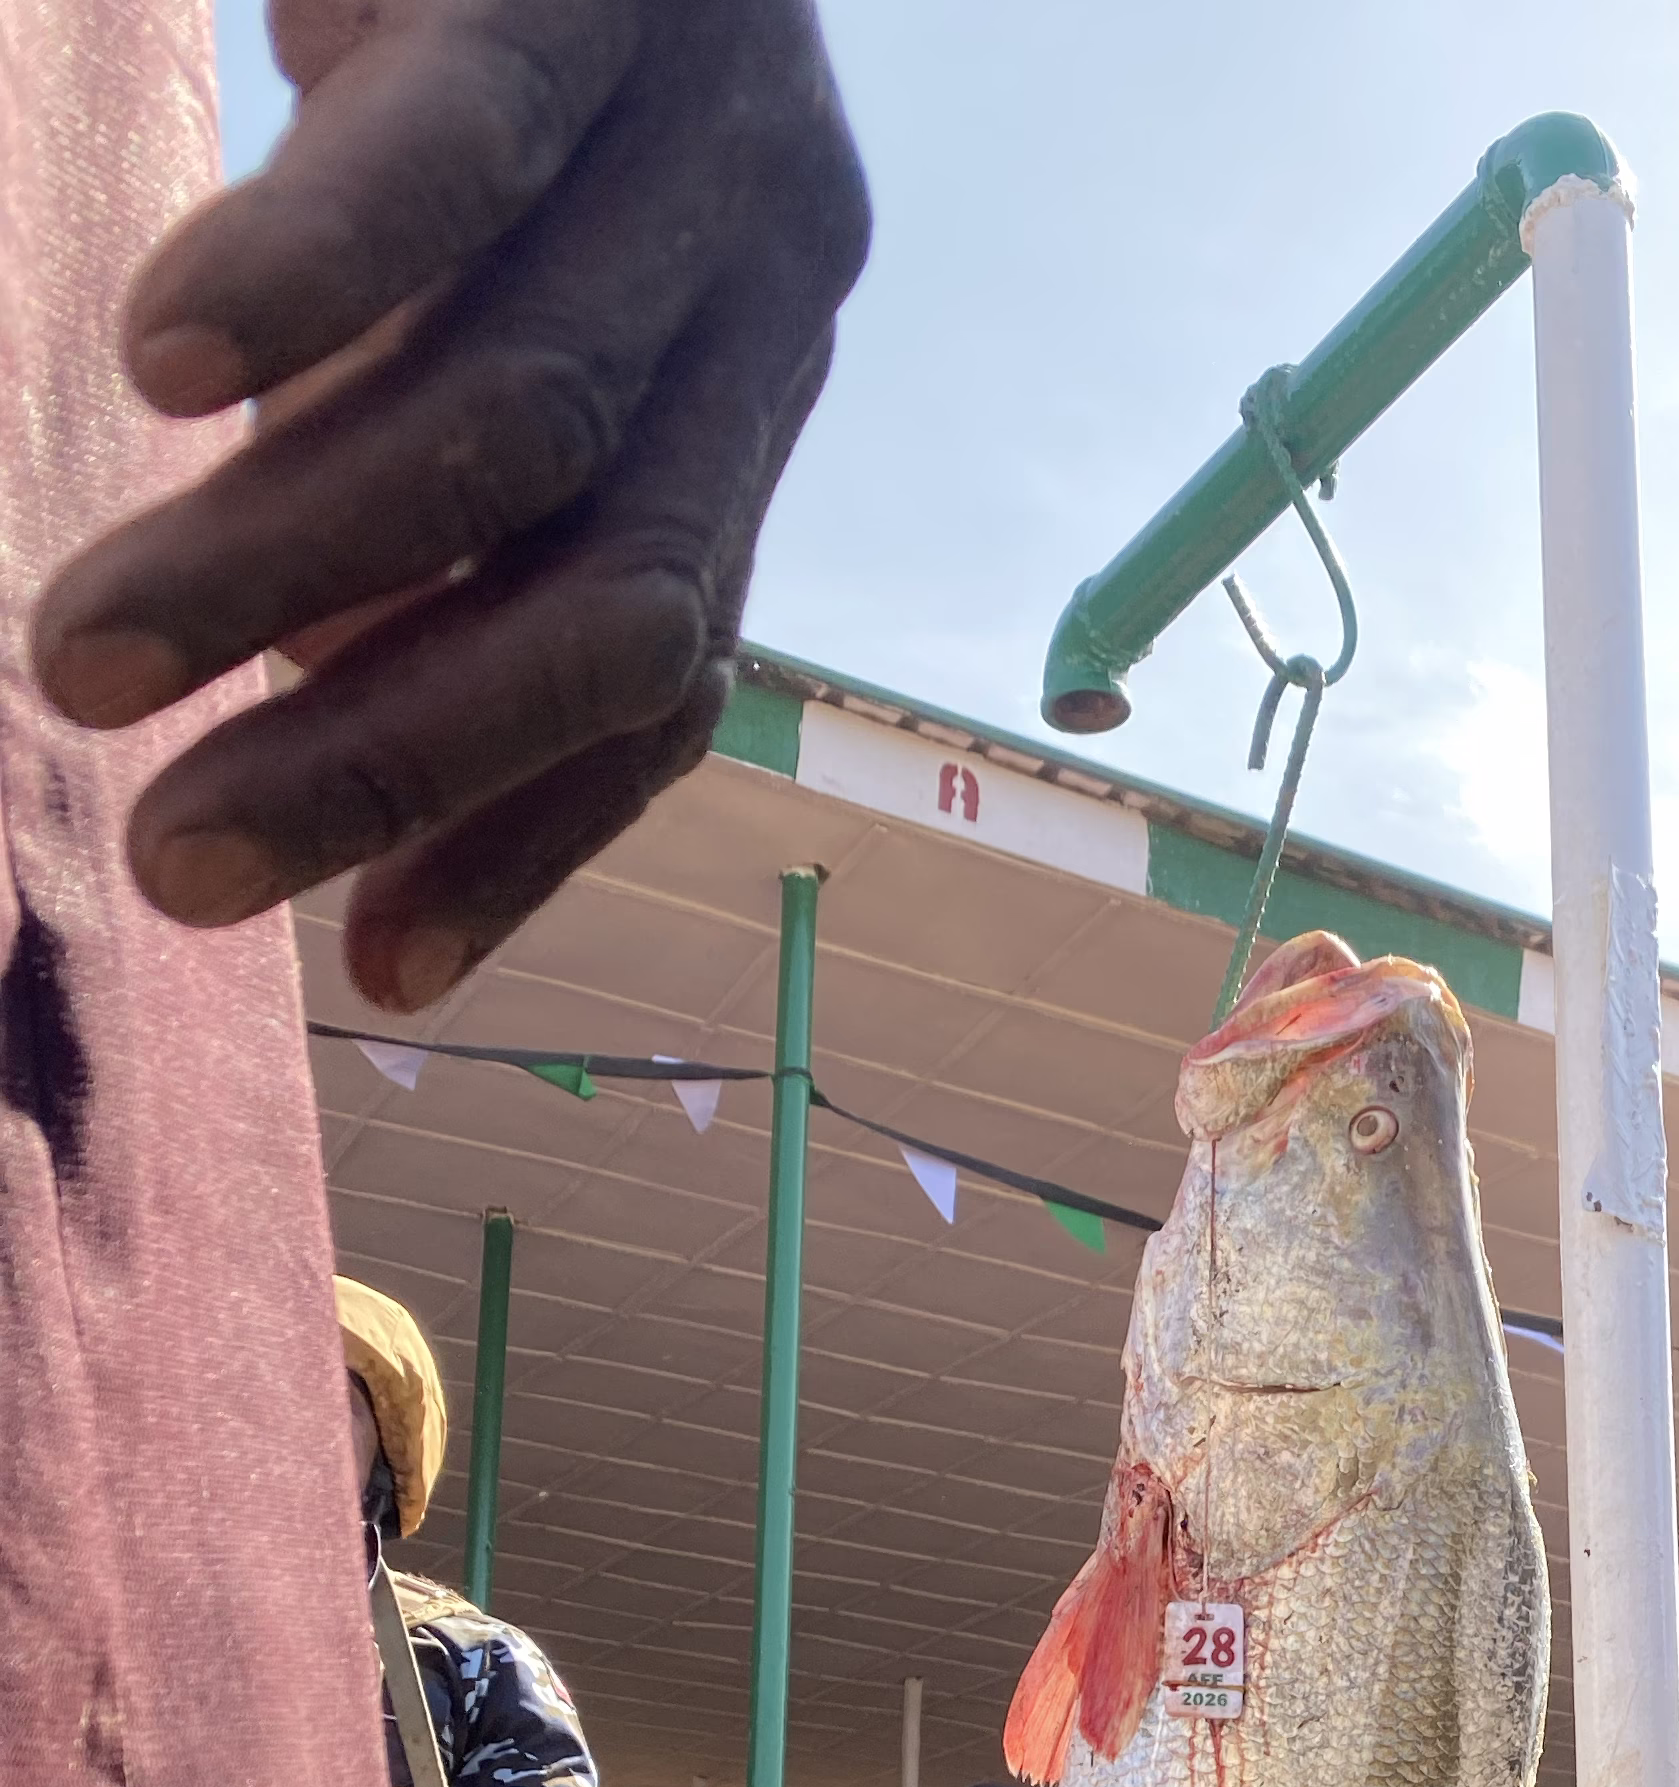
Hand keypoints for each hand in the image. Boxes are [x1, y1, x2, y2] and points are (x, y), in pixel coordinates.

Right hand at [31, 0, 870, 1015]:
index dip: (523, 839)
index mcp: (746, 391)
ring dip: (283, 576)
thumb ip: (425, 505)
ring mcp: (705, 136)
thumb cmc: (468, 42)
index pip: (663, 681)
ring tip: (77, 660)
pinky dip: (304, 290)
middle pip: (605, 605)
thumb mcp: (471, 310)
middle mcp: (768, 287)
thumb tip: (306, 730)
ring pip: (516, 436)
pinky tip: (153, 367)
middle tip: (169, 863)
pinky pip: (454, 172)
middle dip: (382, 760)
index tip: (370, 970)